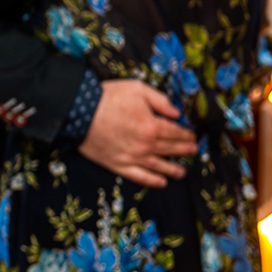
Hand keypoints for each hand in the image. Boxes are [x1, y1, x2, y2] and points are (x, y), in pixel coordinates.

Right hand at [79, 78, 196, 187]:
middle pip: (170, 149)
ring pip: (158, 166)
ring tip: (182, 172)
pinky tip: (161, 183)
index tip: (192, 135)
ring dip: (172, 169)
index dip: (187, 134)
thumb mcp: (138, 89)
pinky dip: (151, 181)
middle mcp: (146, 145)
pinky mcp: (118, 164)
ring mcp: (132, 157)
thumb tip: (177, 112)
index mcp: (153, 126)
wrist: (78, 111)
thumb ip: (161, 101)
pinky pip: (139, 176)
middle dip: (184, 150)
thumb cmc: (108, 97)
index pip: (176, 132)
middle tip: (193, 151)